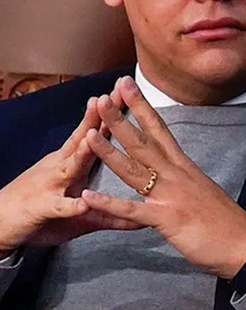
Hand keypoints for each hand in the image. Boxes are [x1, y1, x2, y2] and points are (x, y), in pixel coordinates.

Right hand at [0, 96, 141, 253]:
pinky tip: (82, 203)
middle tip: (110, 97)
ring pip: (69, 167)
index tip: (126, 92)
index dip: (109, 114)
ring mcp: (50, 185)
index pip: (94, 135)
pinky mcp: (42, 208)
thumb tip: (141, 217)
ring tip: (94, 140)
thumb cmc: (42, 213)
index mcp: (72, 164)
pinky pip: (58, 206)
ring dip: (81, 154)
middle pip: (82, 140)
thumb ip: (112, 212)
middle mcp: (61, 168)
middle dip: (97, 120)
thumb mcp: (82, 213)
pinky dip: (70, 204)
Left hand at [81, 76, 245, 278]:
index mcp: (185, 168)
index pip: (160, 131)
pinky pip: (132, 210)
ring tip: (88, 135)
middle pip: (144, 143)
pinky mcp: (166, 219)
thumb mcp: (204, 192)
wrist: (244, 243)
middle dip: (122, 120)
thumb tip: (175, 175)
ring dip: (110, 153)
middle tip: (104, 98)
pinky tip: (89, 195)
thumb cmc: (226, 221)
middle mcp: (177, 175)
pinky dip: (110, 203)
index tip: (128, 87)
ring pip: (135, 169)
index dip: (143, 108)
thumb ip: (185, 181)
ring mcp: (171, 196)